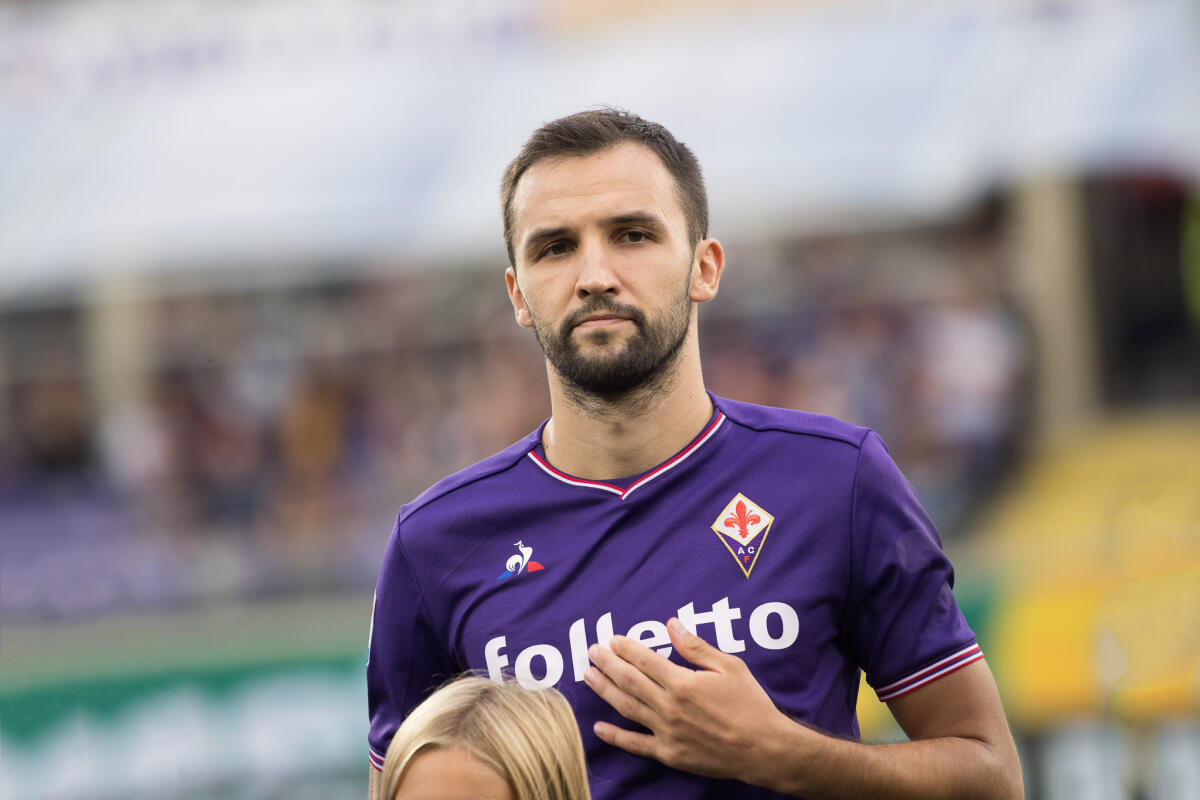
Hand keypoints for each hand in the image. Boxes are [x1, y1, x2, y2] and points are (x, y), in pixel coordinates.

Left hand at [584, 617, 798, 783]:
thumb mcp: (729, 667)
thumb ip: (696, 647)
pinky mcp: (669, 754)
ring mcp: (667, 732)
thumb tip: (672, 624)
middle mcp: (669, 707)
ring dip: (605, 690)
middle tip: (592, 652)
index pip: (645, 660)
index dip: (626, 648)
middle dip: (608, 664)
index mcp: (683, 683)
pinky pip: (636, 744)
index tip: (612, 639)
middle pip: (629, 681)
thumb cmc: (750, 704)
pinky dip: (616, 736)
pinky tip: (599, 727)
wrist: (764, 749)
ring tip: (589, 676)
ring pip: (627, 707)